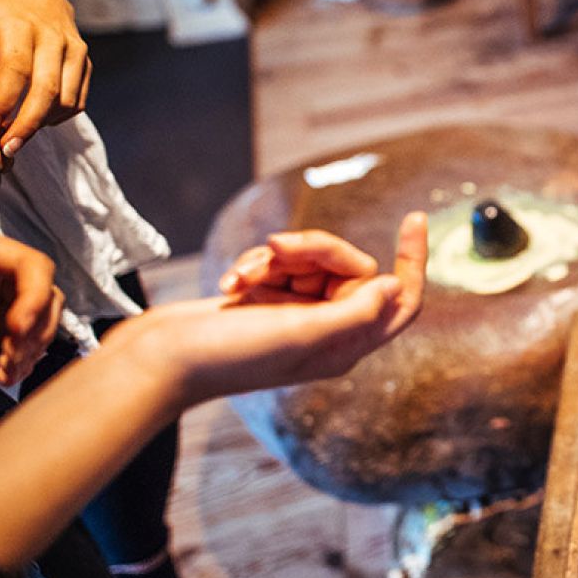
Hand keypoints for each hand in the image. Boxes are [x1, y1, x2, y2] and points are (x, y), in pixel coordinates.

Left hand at [0, 0, 90, 156]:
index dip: (3, 101)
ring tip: (18, 139)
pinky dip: (59, 117)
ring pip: (67, 99)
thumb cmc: (0, 9)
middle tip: (7, 149)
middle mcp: (54, 38)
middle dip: (27, 124)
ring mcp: (75, 51)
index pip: (16, 69)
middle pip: (46, 90)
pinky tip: (38, 122)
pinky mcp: (85, 64)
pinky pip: (78, 101)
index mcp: (22, 26)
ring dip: (43, 124)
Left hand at [0, 221, 61, 383]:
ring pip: (29, 321)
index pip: (30, 265)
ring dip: (29, 348)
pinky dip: (13, 359)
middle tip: (16, 353)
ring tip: (9, 370)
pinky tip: (4, 373)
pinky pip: (5, 340)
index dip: (36, 296)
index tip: (19, 326)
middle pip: (41, 294)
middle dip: (37, 327)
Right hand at [110, 212, 428, 404]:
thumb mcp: (299, 333)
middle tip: (276, 248)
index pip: (400, 301)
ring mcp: (295, 315)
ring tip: (241, 277)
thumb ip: (353, 312)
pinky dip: (253, 266)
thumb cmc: (229, 355)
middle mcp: (327, 331)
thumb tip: (394, 287)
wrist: (162, 360)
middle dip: (313, 249)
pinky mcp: (266, 301)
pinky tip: (229, 285)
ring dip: (274, 259)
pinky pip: (277, 265)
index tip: (415, 217)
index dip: (413, 261)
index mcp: (346, 346)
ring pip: (308, 261)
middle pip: (348, 267)